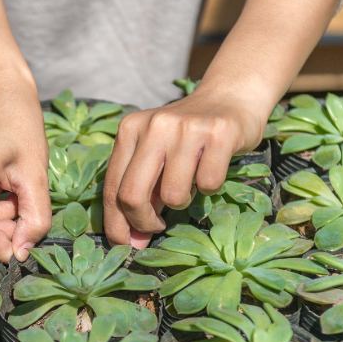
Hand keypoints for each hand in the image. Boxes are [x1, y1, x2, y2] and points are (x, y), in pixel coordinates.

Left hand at [103, 85, 269, 247]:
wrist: (230, 97)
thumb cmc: (187, 137)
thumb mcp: (155, 155)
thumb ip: (140, 191)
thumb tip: (133, 241)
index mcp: (130, 129)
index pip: (112, 187)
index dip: (116, 224)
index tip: (125, 244)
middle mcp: (154, 125)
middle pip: (132, 195)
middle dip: (143, 222)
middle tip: (157, 226)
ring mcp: (187, 128)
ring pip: (173, 195)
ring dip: (182, 202)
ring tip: (190, 184)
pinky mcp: (219, 133)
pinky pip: (208, 185)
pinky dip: (210, 187)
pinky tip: (211, 168)